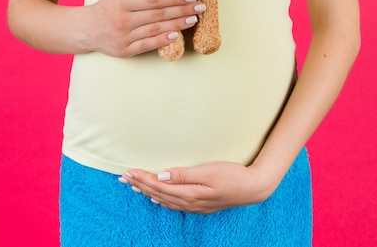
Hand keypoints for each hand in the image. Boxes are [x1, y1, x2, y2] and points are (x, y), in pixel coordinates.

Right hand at [85, 0, 204, 56]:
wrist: (84, 30)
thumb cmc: (105, 9)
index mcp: (122, 3)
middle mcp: (123, 20)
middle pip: (158, 14)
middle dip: (182, 10)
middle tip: (200, 7)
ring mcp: (123, 37)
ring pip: (156, 30)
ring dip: (177, 24)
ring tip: (193, 19)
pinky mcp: (124, 51)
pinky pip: (147, 45)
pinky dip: (162, 40)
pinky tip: (175, 35)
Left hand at [119, 162, 276, 213]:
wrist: (254, 188)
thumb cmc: (233, 175)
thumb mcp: (208, 171)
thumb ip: (184, 174)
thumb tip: (162, 176)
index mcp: (189, 193)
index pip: (159, 186)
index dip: (142, 178)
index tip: (128, 171)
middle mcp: (189, 202)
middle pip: (158, 194)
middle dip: (139, 185)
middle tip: (123, 177)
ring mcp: (195, 205)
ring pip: (164, 200)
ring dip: (147, 192)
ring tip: (133, 186)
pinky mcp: (201, 205)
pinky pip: (174, 204)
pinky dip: (161, 200)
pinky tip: (157, 198)